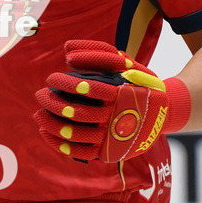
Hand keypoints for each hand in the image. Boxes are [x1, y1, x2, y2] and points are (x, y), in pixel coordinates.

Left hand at [34, 40, 190, 162]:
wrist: (163, 113)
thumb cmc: (138, 83)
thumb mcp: (126, 63)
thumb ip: (98, 53)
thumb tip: (68, 50)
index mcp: (124, 94)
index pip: (89, 89)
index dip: (66, 84)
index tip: (51, 78)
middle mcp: (119, 118)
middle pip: (79, 113)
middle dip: (54, 104)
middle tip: (40, 95)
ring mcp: (114, 138)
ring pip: (77, 134)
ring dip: (53, 124)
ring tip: (38, 114)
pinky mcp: (110, 152)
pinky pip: (81, 152)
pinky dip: (60, 144)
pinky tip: (45, 132)